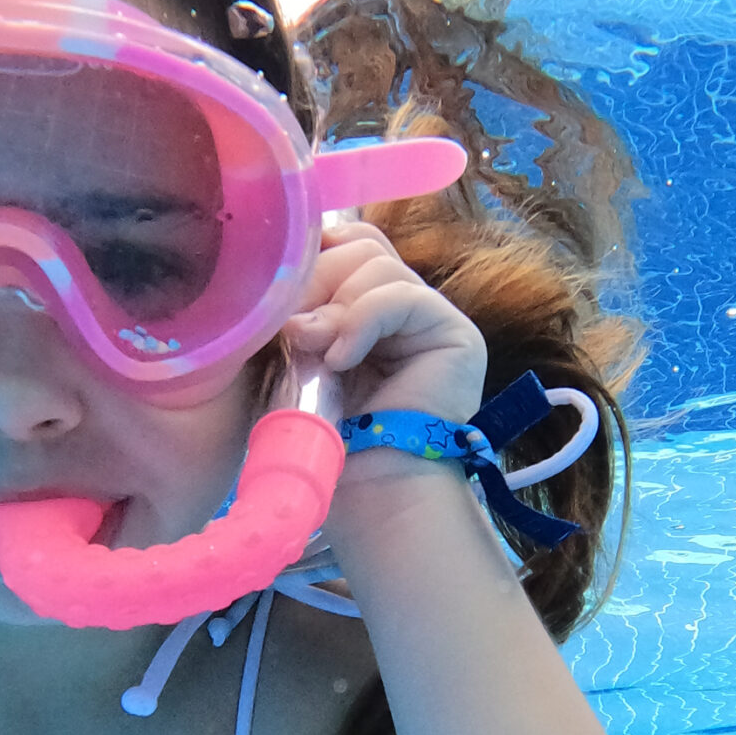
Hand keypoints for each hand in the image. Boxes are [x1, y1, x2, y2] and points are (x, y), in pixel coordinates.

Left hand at [284, 219, 486, 425]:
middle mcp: (405, 309)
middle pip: (360, 247)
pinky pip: (403, 295)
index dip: (311, 256)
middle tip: (294, 332)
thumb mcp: (294, 357)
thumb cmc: (322, 435)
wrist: (363, 490)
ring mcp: (433, 319)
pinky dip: (363, 321)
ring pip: (379, 265)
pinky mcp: (456, 334)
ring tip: (320, 355)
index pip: (347, 244)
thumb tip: (282, 269)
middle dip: (316, 282)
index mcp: (368, 308)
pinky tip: (343, 361)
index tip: (279, 294)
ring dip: (336, 308)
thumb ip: (295, 308)